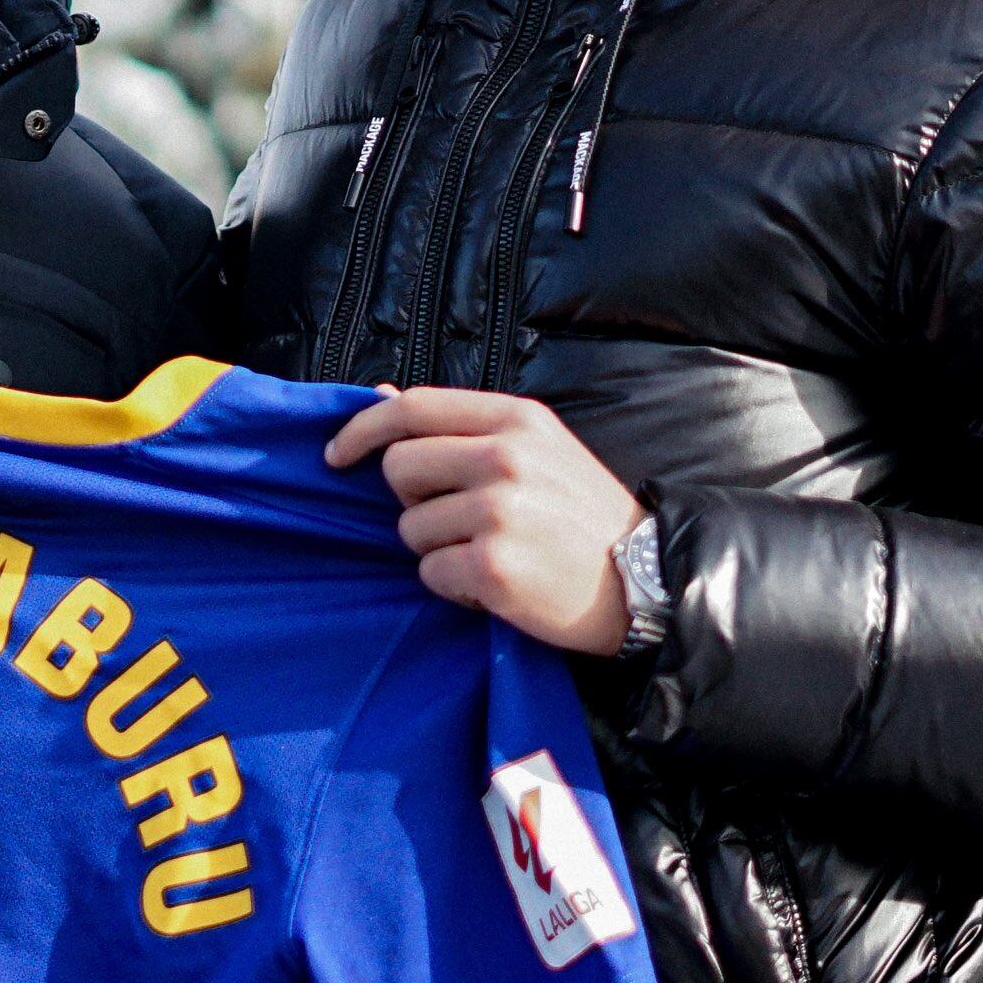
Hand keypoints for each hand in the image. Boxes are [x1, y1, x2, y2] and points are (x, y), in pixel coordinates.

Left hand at [325, 387, 638, 654]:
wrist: (646, 583)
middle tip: (457, 521)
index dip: (363, 429)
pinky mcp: (493, 565)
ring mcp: (499, 511)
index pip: (412, 408)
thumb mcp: (536, 449)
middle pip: (399, 469)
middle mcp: (505, 457)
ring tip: (489, 553)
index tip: (337, 455)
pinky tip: (496, 585)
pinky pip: (431, 573)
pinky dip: (454, 587)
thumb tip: (381, 395)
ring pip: (410, 529)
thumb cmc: (583, 517)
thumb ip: (461, 425)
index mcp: (516, 419)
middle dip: (413, 502)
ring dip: (438, 550)